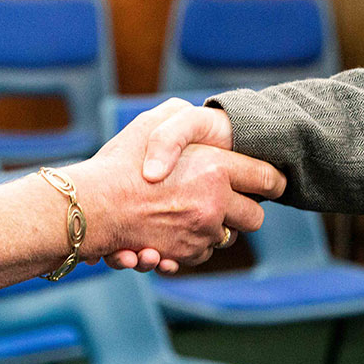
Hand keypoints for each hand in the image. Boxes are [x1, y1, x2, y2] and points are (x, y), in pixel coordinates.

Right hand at [69, 99, 282, 270]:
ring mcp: (200, 233)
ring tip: (186, 214)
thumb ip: (175, 116)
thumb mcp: (149, 125)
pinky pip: (201, 253)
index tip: (275, 183)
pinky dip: (190, 245)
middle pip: (255, 218)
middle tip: (227, 203)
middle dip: (244, 212)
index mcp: (215, 168)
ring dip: (213, 228)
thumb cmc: (116, 165)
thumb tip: (188, 108)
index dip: (273, 181)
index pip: (266, 178)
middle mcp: (215, 203)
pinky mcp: (183, 255)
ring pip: (225, 238)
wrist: (89, 208)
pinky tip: (170, 231)